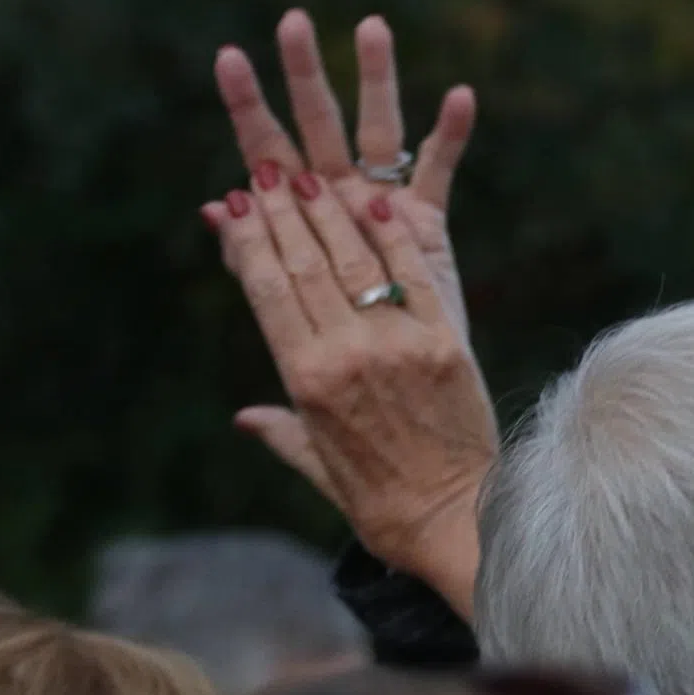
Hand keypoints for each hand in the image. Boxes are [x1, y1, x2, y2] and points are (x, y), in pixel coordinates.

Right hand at [208, 11, 495, 611]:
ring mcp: (396, 344)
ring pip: (350, 259)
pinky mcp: (444, 342)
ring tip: (308, 172)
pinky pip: (411, 275)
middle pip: (302, 262)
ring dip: (326, 208)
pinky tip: (376, 201)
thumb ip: (282, 433)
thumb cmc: (385, 503)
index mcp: (305, 381)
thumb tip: (243, 417)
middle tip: (266, 170)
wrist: (459, 524)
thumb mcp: (321, 468)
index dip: (248, 240)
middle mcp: (344, 355)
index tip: (234, 201)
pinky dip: (392, 235)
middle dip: (280, 210)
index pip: (267, 290)